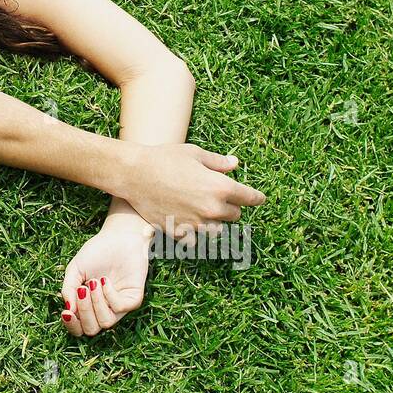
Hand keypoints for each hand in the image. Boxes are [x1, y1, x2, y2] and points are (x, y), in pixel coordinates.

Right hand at [60, 210, 152, 336]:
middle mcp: (103, 309)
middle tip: (81, 290)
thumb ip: (68, 289)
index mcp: (88, 305)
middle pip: (91, 330)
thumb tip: (68, 311)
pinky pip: (120, 309)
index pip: (79, 328)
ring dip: (96, 303)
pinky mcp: (133, 299)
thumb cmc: (97, 251)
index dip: (71, 325)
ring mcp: (119, 306)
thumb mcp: (75, 269)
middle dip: (84, 312)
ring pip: (106, 323)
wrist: (119, 236)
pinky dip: (109, 296)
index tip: (66, 312)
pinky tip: (105, 281)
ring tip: (94, 282)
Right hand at [116, 144, 265, 238]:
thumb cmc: (164, 159)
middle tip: (217, 197)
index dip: (256, 197)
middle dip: (229, 207)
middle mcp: (212, 209)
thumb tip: (235, 164)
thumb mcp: (195, 154)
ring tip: (203, 211)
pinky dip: (194, 232)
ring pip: (217, 231)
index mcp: (221, 188)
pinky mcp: (180, 233)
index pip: (250, 198)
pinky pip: (195, 238)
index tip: (258, 198)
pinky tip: (186, 219)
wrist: (134, 174)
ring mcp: (196, 224)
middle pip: (234, 215)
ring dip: (214, 222)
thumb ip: (218, 162)